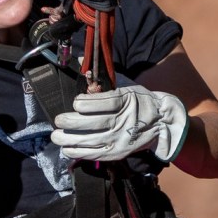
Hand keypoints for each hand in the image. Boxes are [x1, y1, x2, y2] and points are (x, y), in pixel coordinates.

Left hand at [51, 83, 188, 162]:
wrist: (162, 123)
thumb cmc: (139, 101)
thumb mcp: (126, 86)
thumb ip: (102, 79)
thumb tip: (80, 63)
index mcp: (127, 100)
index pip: (106, 102)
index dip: (87, 103)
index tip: (75, 102)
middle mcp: (124, 121)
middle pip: (95, 123)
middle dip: (73, 122)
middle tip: (58, 120)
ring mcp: (121, 139)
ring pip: (92, 141)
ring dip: (70, 139)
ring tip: (56, 136)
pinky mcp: (118, 153)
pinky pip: (95, 154)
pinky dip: (79, 152)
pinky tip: (67, 148)